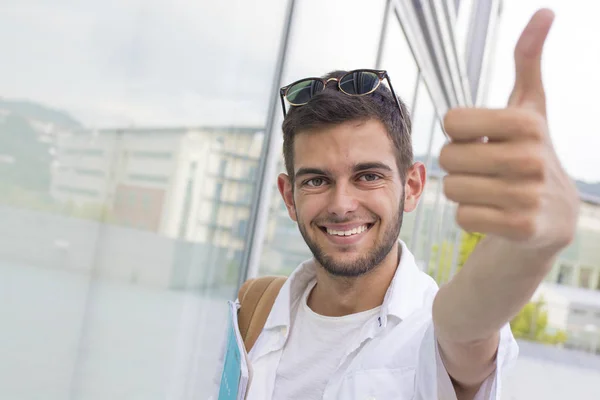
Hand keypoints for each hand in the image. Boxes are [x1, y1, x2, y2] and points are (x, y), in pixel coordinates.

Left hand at [440, 9, 578, 252]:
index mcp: (527, 123)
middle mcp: (530, 158)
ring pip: (452, 189)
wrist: (553, 215)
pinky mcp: (520, 227)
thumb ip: (528, 61)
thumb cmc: (530, 151)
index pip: (451, 122)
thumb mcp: (531, 107)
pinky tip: (495, 211)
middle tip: (484, 168)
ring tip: (490, 189)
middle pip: (448, 157)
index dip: (461, 133)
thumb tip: (545, 11)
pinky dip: (471, 215)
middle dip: (459, 164)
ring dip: (463, 190)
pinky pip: (463, 216)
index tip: (483, 139)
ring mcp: (527, 196)